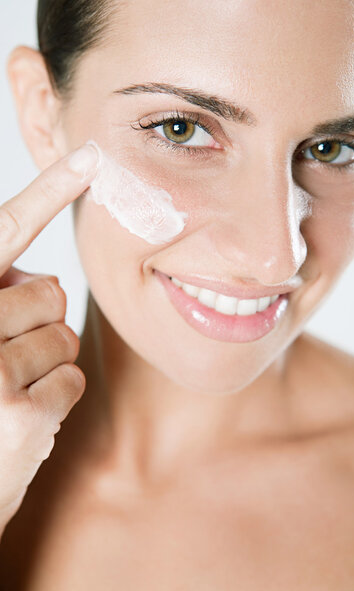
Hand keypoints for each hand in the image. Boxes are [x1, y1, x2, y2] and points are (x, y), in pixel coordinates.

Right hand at [0, 143, 97, 536]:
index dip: (51, 189)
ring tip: (7, 391)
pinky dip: (56, 397)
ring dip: (47, 364)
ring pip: (64, 336)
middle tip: (3, 361)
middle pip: (51, 293)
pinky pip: (71, 378)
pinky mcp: (17, 412)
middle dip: (39, 324)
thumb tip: (39, 275)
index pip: (7, 230)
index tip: (92, 156)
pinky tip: (21, 420)